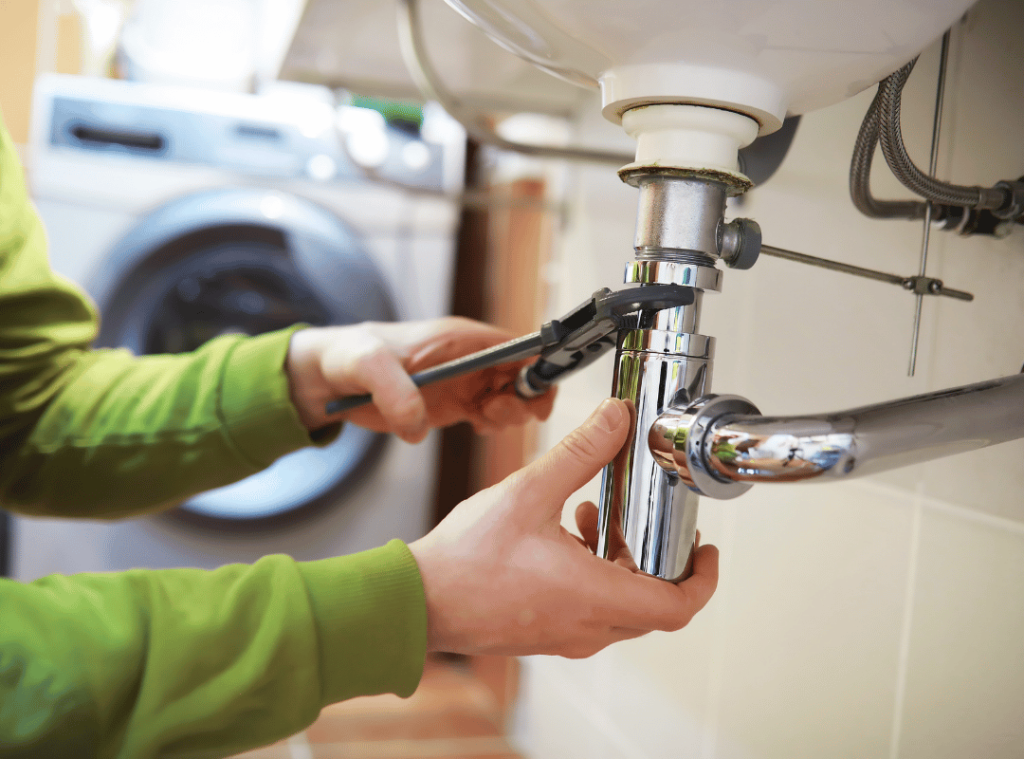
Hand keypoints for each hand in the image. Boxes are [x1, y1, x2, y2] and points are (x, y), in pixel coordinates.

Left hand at [286, 318, 555, 441]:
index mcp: (459, 337)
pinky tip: (475, 426)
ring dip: (509, 414)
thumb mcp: (366, 365)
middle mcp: (470, 358)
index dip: (536, 366)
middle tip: (494, 413)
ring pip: (513, 398)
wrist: (329, 378)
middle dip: (524, 397)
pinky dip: (492, 425)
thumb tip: (418, 424)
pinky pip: (491, 415)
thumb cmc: (349, 357)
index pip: (518, 345)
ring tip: (480, 420)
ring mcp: (465, 382)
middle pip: (524, 374)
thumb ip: (393, 390)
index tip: (534, 394)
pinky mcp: (455, 404)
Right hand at [408, 398, 718, 657]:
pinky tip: (562, 534)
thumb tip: (617, 419)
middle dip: (656, 558)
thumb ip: (579, 453)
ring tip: (593, 517)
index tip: (705, 551)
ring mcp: (564, 635)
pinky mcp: (543, 633)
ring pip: (619, 606)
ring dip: (620, 561)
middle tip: (647, 522)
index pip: (677, 606)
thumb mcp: (529, 492)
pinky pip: (589, 610)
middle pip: (652, 603)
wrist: (415, 602)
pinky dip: (592, 574)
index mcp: (593, 596)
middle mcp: (585, 626)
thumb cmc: (465, 561)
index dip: (703, 579)